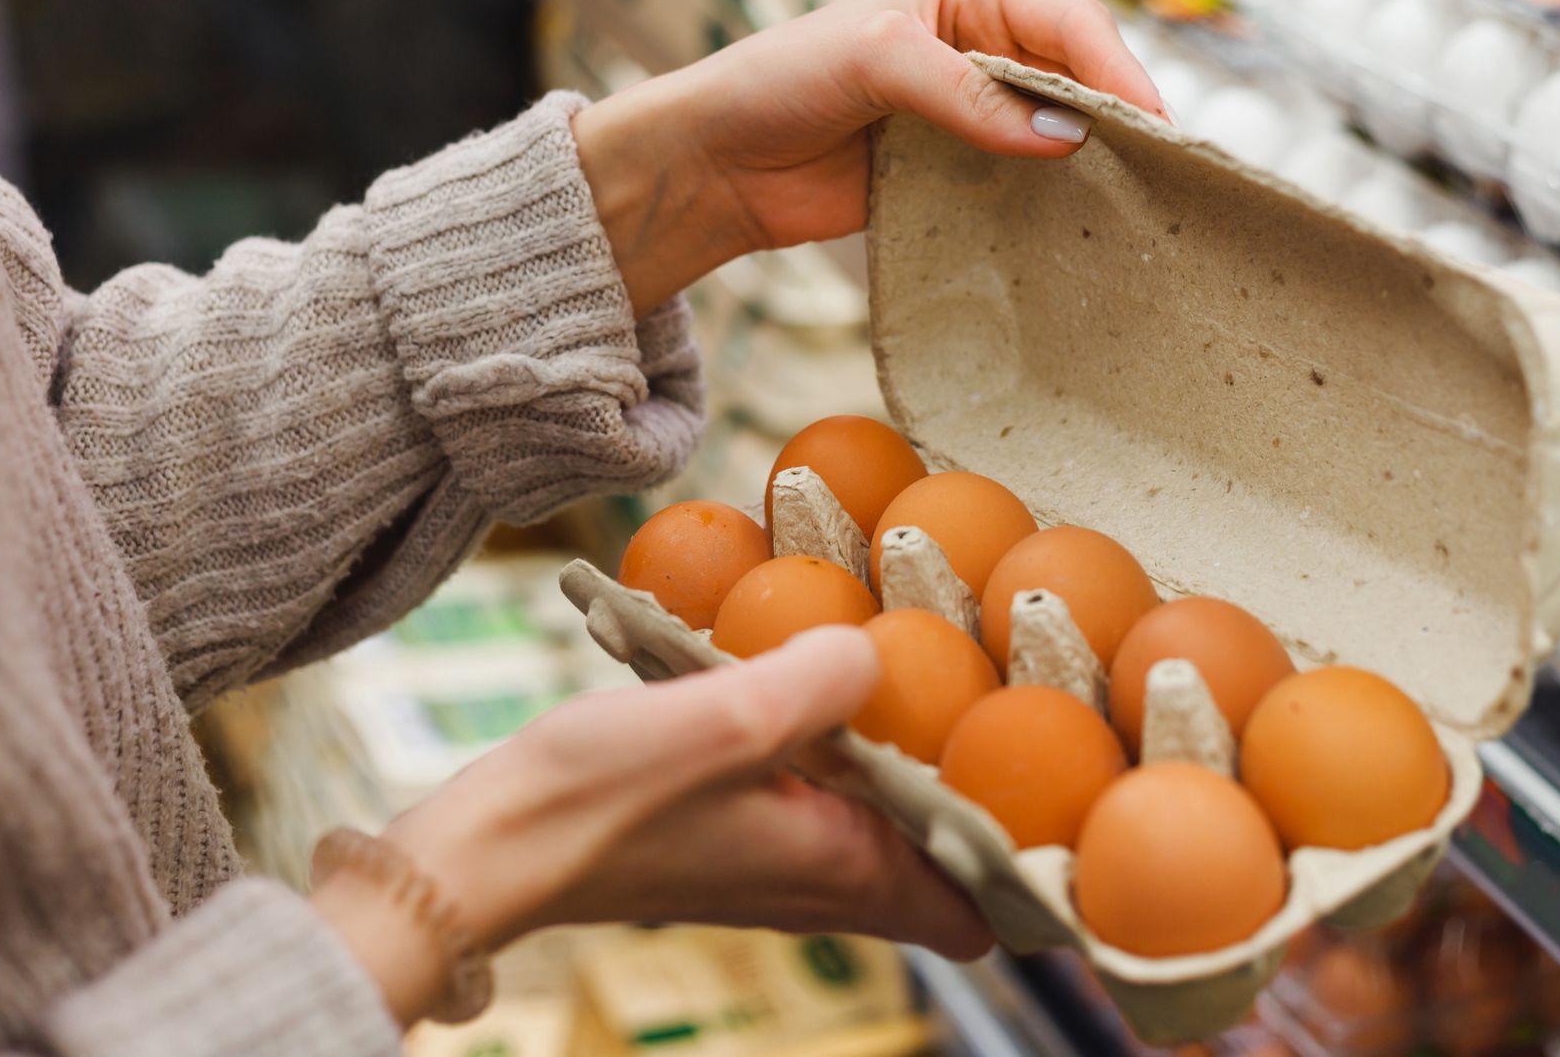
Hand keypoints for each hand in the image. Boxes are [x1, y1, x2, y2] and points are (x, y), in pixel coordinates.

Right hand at [315, 627, 990, 1027]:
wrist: (486, 852)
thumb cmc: (594, 801)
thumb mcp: (717, 721)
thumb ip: (813, 682)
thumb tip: (880, 649)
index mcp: (840, 868)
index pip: (981, 910)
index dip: (1034, 872)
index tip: (1073, 801)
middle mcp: (819, 880)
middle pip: (942, 867)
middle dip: (985, 807)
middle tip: (1017, 714)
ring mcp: (774, 863)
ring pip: (884, 831)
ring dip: (913, 776)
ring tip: (935, 686)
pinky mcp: (732, 836)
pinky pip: (824, 803)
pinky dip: (846, 761)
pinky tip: (819, 685)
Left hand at [574, 0, 1164, 311]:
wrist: (718, 162)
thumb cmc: (782, 82)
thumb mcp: (877, 64)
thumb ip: (967, 95)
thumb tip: (1063, 138)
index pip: (1069, 22)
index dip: (1117, 72)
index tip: (1154, 126)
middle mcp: (981, 41)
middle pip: (1077, 78)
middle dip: (1118, 119)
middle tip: (1166, 173)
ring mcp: (971, 108)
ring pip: (1056, 133)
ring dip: (1092, 165)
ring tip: (1140, 207)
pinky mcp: (956, 167)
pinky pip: (1021, 181)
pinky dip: (1050, 203)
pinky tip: (1081, 231)